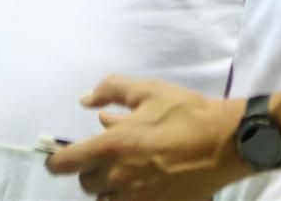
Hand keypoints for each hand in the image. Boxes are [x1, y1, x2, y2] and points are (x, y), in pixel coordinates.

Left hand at [46, 76, 249, 200]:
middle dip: (89, 169)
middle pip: (85, 183)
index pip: (66, 163)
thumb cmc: (184, 113)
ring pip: (105, 199)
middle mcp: (120, 177)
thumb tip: (86, 101)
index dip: (55, 162)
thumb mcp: (146, 91)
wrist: (224, 142)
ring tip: (124, 170)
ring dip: (108, 187)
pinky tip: (141, 183)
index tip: (56, 159)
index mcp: (112, 147)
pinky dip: (127, 198)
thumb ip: (110, 91)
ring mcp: (139, 198)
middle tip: (105, 155)